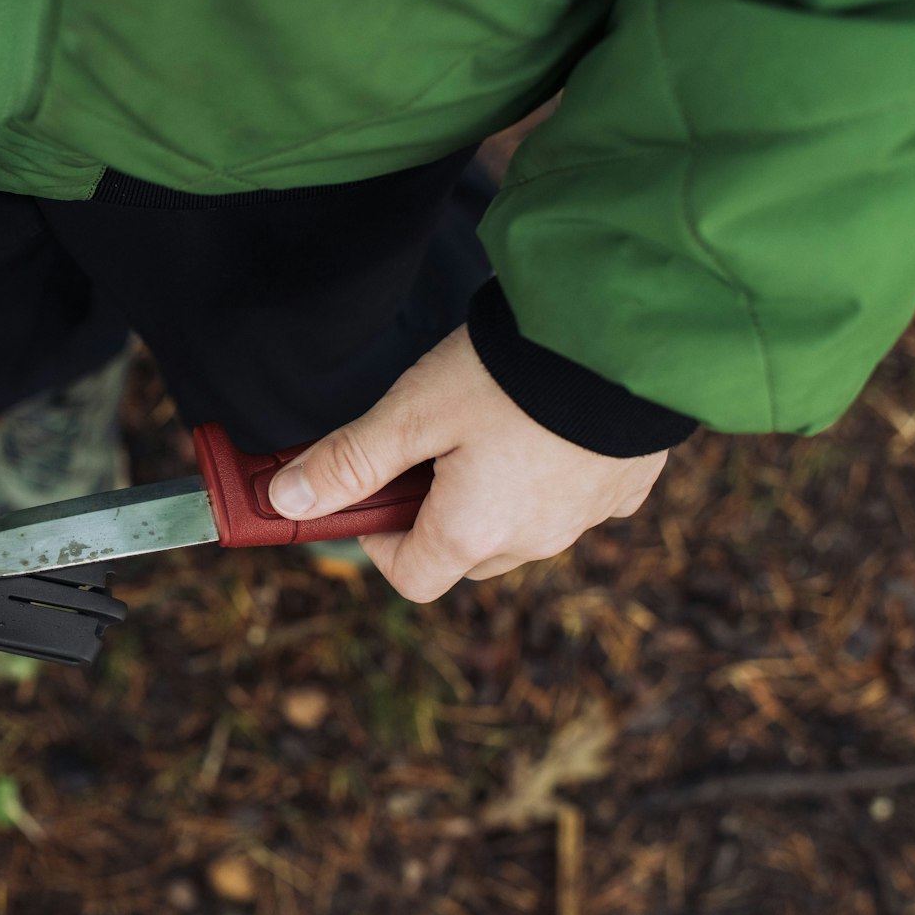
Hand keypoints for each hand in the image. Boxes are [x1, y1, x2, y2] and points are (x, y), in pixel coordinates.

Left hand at [267, 325, 665, 600]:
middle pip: (463, 554)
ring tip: (489, 424)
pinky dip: (551, 475)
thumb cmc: (510, 375)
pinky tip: (544, 423)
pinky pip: (575, 498)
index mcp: (474, 534)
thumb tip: (286, 501)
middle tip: (427, 448)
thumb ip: (348, 460)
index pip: (411, 578)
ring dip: (493, 496)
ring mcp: (587, 518)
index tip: (373, 493)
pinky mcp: (628, 486)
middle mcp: (534, 541)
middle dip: (434, 515)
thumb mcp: (412, 412)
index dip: (378, 540)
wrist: (623, 335)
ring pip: (520, 527)